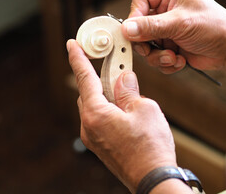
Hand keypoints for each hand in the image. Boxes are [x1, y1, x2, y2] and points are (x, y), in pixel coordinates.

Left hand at [67, 39, 176, 192]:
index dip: (78, 59)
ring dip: (109, 96)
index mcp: (96, 114)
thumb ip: (130, 91)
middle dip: (103, 79)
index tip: (72, 45)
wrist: (153, 179)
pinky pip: (102, 120)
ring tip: (130, 93)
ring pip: (97, 107)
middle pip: (90, 93)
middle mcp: (89, 127)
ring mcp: (94, 139)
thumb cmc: (150, 147)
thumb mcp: (145, 109)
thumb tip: (124, 80)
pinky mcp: (102, 146)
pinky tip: (128, 112)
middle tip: (118, 68)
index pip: (84, 79)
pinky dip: (111, 110)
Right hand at [122, 0, 225, 73]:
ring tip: (173, 57)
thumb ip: (152, 26)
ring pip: (147, 45)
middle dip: (146, 42)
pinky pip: (157, 57)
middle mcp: (166, 11)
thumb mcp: (181, 23)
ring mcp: (168, 30)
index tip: (135, 31)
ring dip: (157, 56)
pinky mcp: (171, 47)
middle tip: (152, 50)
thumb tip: (127, 29)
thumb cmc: (214, 27)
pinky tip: (180, 61)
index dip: (135, 15)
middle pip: (139, 25)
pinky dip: (166, 63)